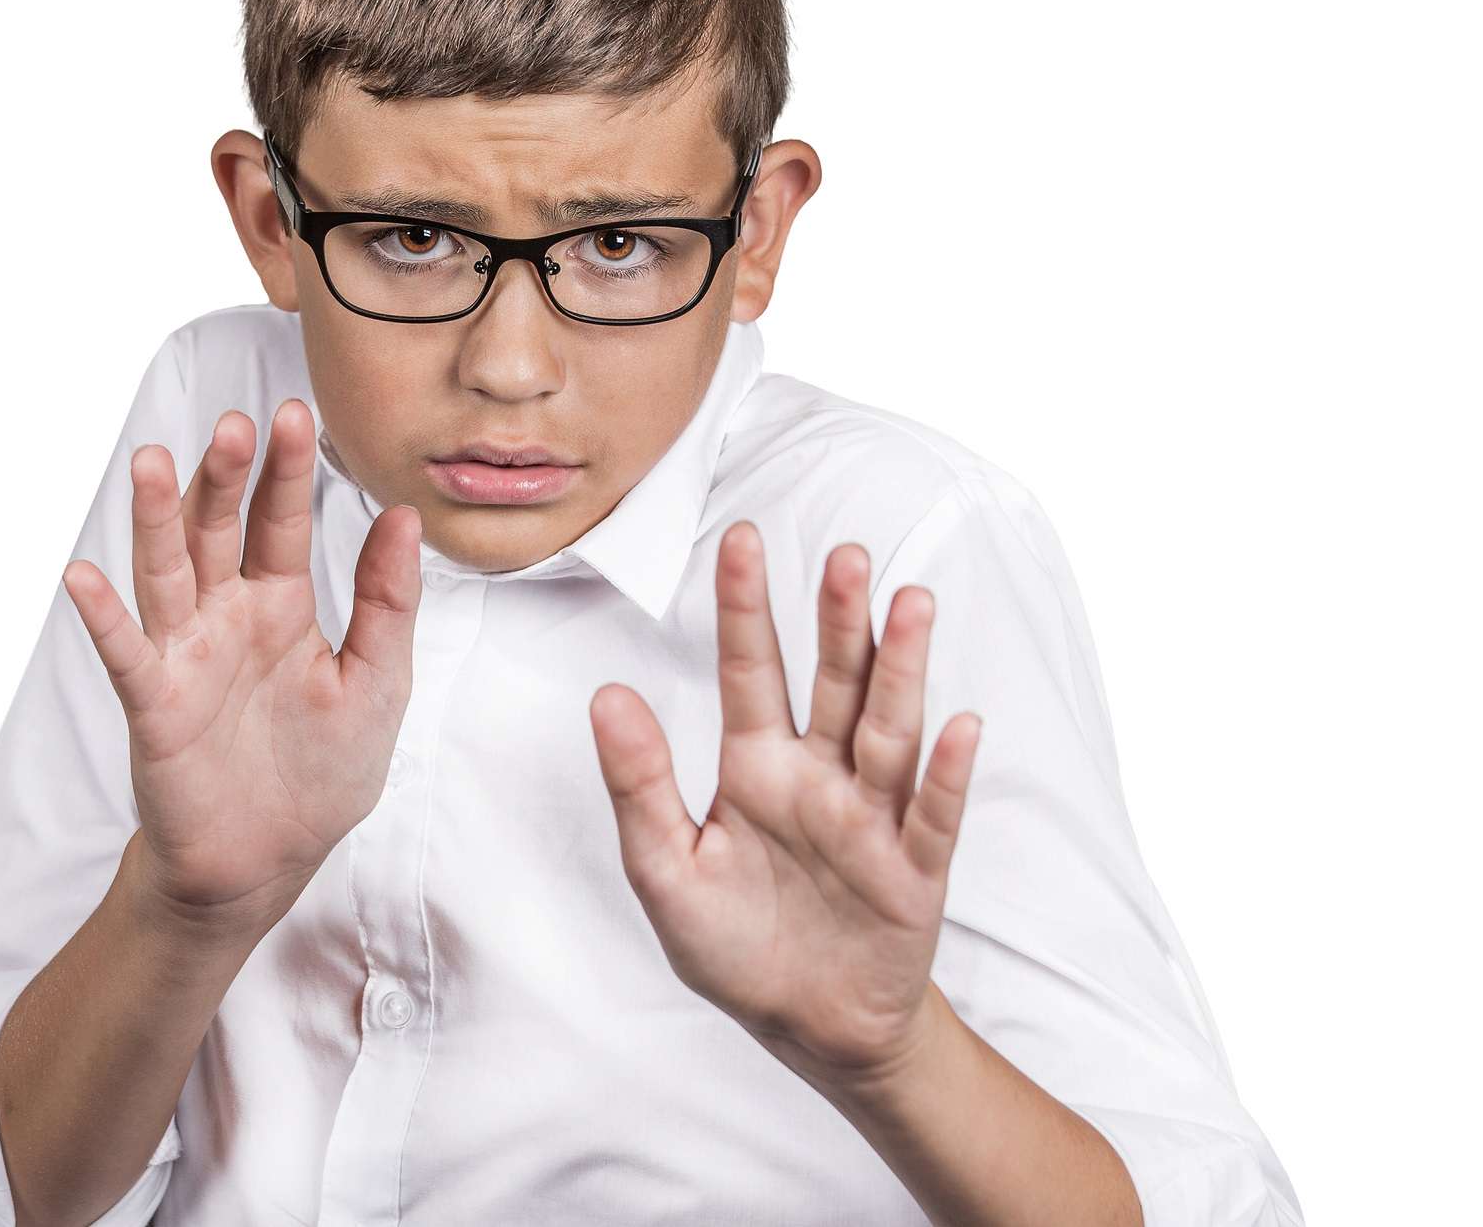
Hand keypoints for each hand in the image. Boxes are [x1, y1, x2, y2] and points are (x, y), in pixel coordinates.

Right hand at [63, 398, 422, 935]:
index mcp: (282, 603)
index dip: (287, 469)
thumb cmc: (321, 772)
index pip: (283, 520)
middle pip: (219, 529)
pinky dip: (103, 617)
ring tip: (148, 459)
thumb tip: (405, 515)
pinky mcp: (157, 705)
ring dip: (153, 518)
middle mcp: (227, 615)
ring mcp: (186, 654)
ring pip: (166, 571)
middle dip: (225, 475)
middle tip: (235, 424)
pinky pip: (128, 654)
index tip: (296, 412)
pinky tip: (84, 576)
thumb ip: (388, 602)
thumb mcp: (377, 683)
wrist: (271, 863)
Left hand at [589, 525, 981, 1084]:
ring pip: (889, 730)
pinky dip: (944, 775)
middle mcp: (820, 777)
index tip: (740, 536)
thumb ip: (639, 784)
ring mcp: (872, 818)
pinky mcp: (914, 872)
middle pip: (833, 683)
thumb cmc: (734, 943)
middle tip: (843, 554)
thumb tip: (605, 694)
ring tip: (910, 603)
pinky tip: (958, 725)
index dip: (744, 606)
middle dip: (837, 620)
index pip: (750, 670)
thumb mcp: (665, 870)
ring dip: (902, 669)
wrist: (808, 1028)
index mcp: (757, 767)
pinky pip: (931, 818)